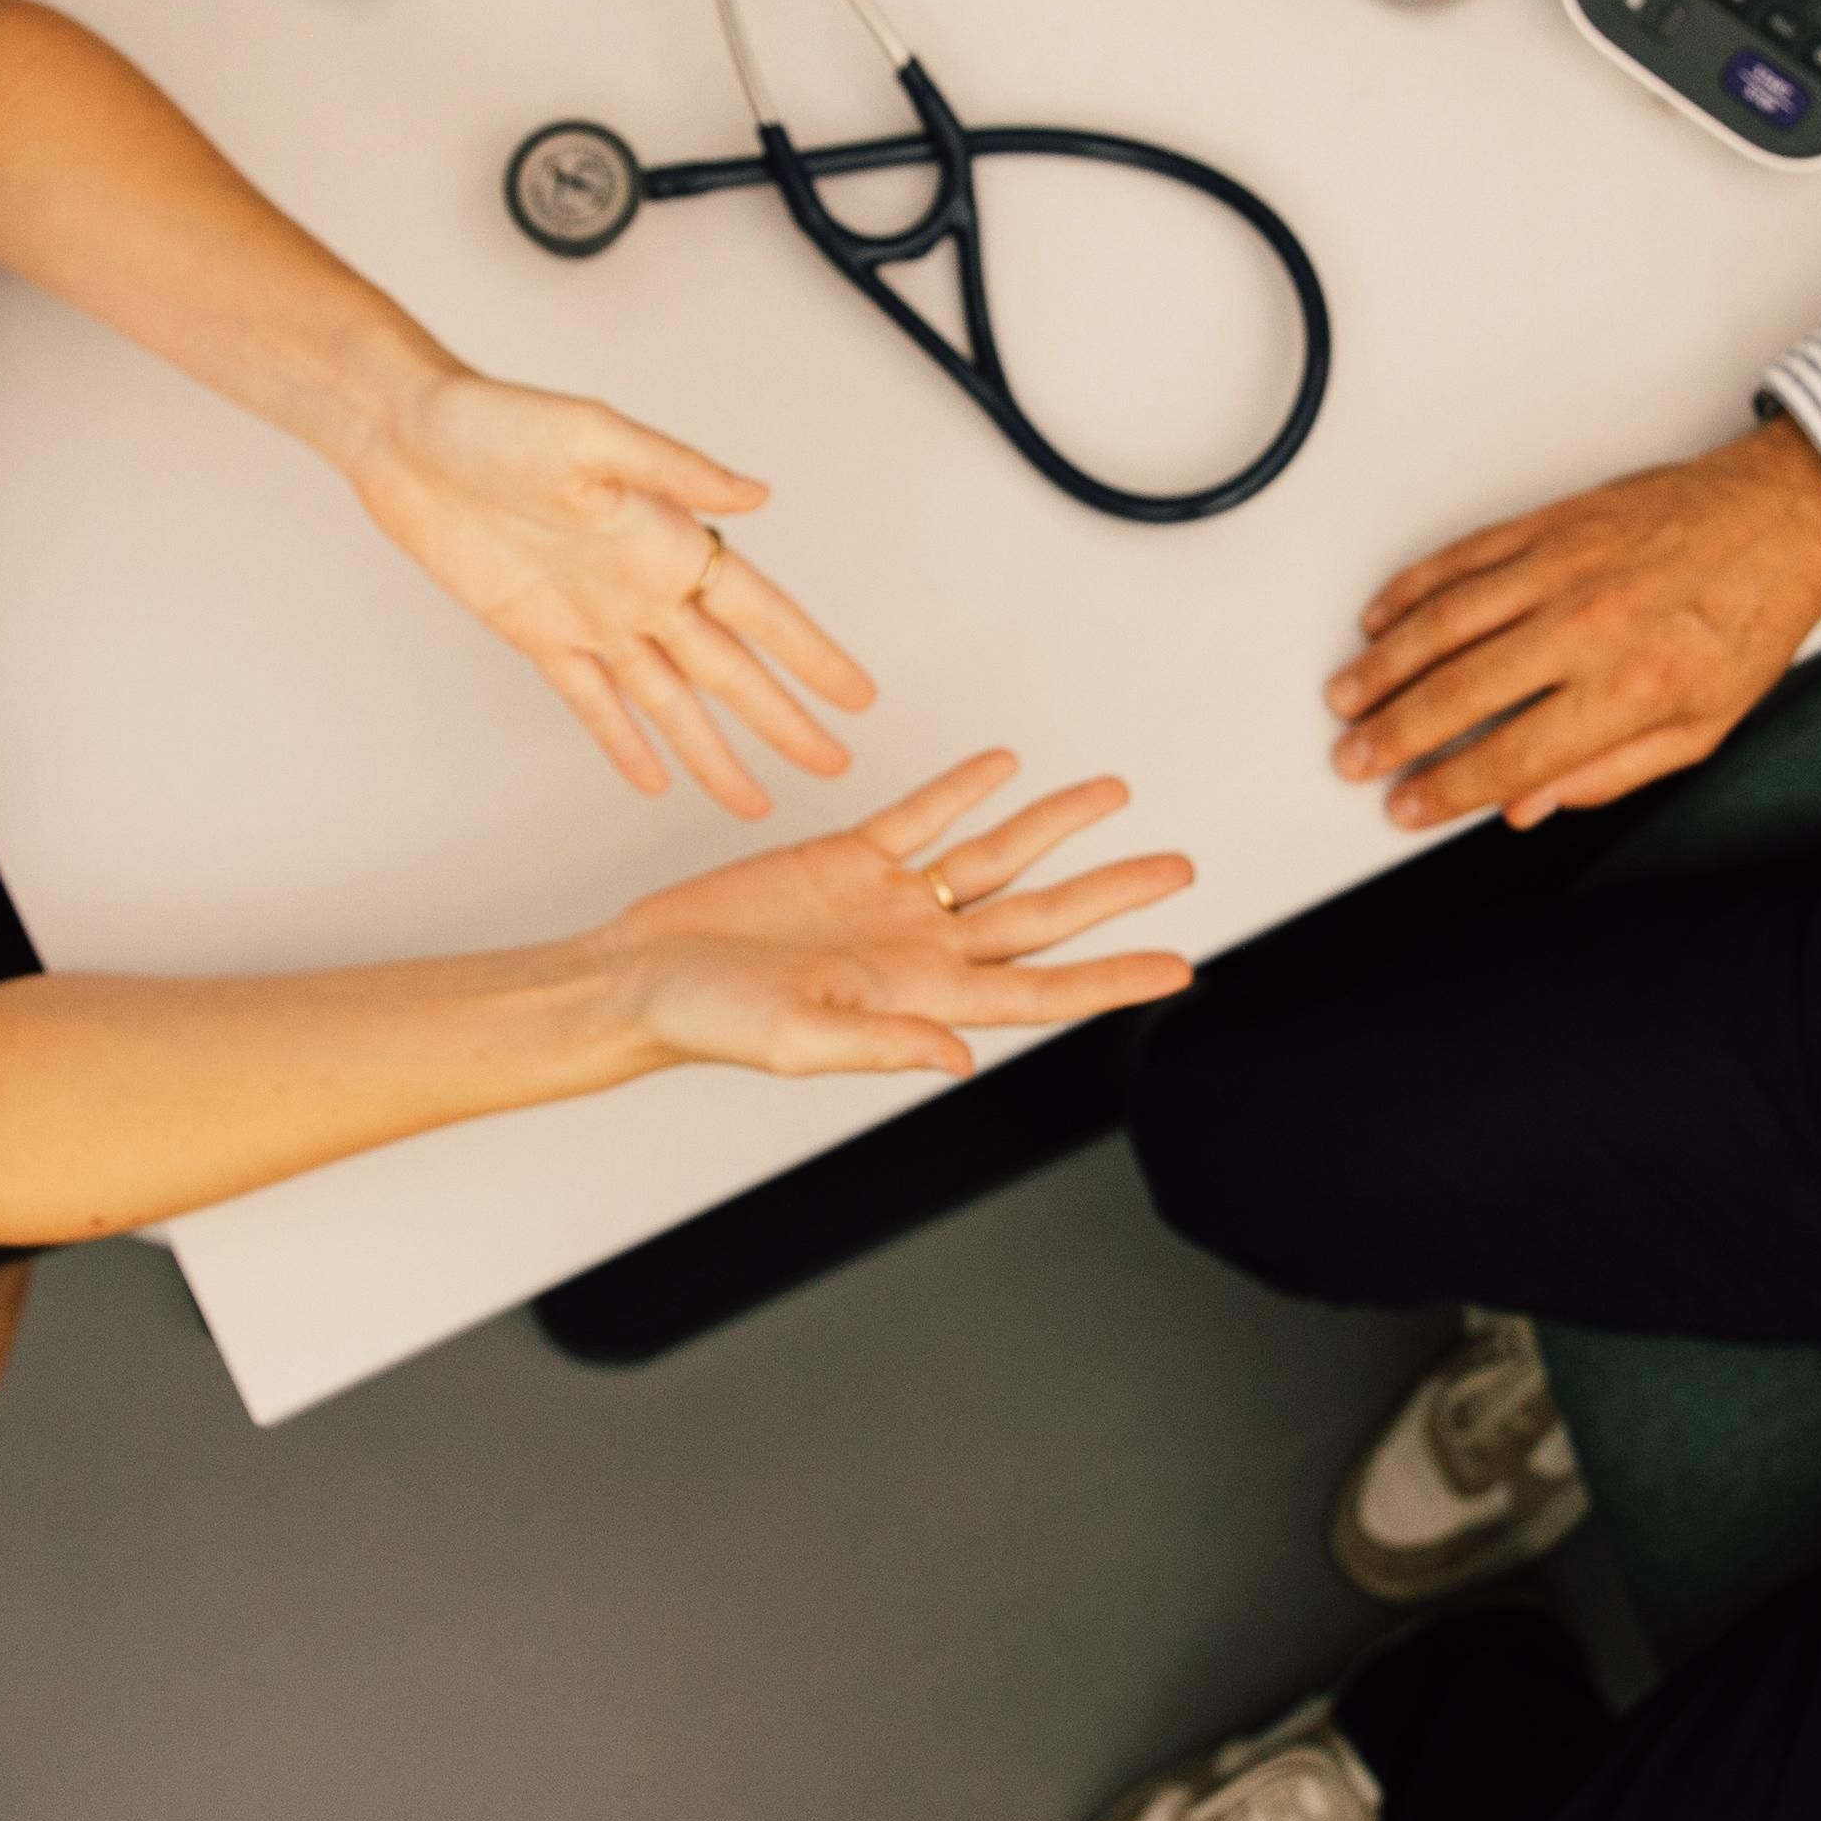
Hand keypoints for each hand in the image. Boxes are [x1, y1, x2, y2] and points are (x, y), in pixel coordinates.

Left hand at [351, 370, 879, 815]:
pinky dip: (624, 744)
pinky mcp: (539, 635)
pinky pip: (592, 703)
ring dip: (713, 752)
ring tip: (753, 803)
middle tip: (834, 765)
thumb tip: (755, 496)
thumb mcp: (592, 437)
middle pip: (728, 670)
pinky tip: (655, 779)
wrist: (409, 440)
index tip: (857, 695)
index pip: (759, 612)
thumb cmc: (496, 420)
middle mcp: (641, 586)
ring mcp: (593, 618)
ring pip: (669, 703)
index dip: (810, 656)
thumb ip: (676, 470)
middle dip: (783, 720)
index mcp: (665, 539)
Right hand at [583, 752, 1197, 1082]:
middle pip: (1039, 915)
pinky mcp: (847, 858)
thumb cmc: (710, 1022)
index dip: (1112, 977)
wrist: (642, 974)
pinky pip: (922, 817)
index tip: (1178, 968)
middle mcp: (920, 950)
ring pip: (993, 857)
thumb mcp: (796, 1042)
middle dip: (1113, 891)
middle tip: (1179, 868)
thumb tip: (960, 1054)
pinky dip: (964, 790)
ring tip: (1111, 793)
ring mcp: (889, 902)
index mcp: (922, 998)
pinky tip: (1004, 767)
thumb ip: (881, 1042)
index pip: (1041, 989)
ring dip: (1052, 826)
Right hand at [1327, 415, 1820, 831]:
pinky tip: (1384, 617)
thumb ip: (1611, 775)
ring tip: (1348, 696)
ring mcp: (1563, 568)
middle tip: (1354, 757)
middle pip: (1460, 693)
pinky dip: (1413, 589)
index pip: (1509, 757)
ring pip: (1445, 622)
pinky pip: (1462, 558)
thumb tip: (1530, 805)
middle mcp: (1589, 627)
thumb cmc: (1750, 618)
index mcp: (1630, 690)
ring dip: (1385, 665)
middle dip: (1393, 735)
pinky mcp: (1552, 523)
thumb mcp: (1703, 728)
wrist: (1784, 517)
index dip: (1446, 790)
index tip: (1407, 806)